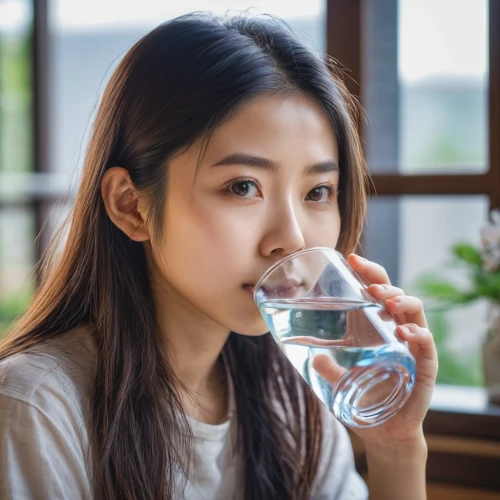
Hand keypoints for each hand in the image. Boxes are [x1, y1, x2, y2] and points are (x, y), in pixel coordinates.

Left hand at [313, 253, 438, 446]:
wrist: (385, 431)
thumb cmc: (365, 398)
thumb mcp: (339, 380)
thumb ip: (326, 368)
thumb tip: (307, 355)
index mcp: (378, 326)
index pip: (376, 290)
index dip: (367, 272)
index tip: (351, 258)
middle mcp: (397, 329)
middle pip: (395, 294)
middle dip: (382, 281)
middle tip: (368, 282)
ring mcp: (413, 345)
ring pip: (414, 312)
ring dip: (402, 300)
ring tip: (386, 300)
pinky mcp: (425, 365)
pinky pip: (426, 343)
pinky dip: (418, 333)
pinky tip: (404, 331)